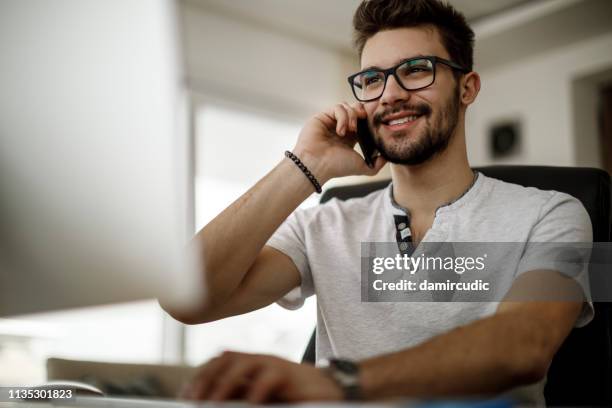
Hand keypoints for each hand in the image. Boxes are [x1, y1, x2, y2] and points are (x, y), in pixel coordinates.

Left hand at [181, 351, 343, 402]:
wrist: (329, 388)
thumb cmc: (293, 394)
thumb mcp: (262, 394)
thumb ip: (242, 394)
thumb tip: (214, 402)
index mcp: (250, 364)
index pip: (218, 361)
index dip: (200, 376)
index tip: (186, 396)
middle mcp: (259, 360)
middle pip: (224, 359)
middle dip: (205, 378)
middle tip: (193, 400)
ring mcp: (273, 364)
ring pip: (243, 364)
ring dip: (224, 384)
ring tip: (213, 402)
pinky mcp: (289, 373)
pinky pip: (269, 378)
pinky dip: (256, 391)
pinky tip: (249, 404)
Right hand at [292, 102, 385, 183]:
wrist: (317, 165)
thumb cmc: (336, 167)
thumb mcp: (362, 167)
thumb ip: (376, 164)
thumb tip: (387, 158)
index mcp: (350, 137)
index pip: (362, 121)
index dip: (369, 120)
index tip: (374, 124)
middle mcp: (340, 127)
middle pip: (355, 109)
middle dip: (362, 113)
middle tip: (364, 121)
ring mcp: (331, 121)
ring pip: (347, 106)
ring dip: (352, 116)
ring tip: (351, 130)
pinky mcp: (323, 116)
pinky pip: (338, 107)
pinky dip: (343, 117)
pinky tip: (341, 130)